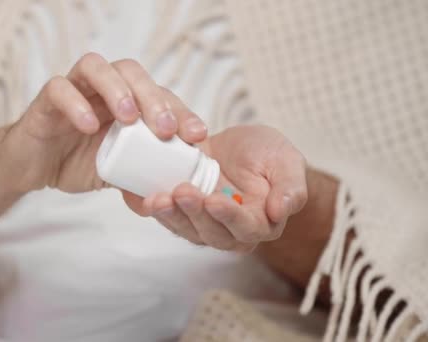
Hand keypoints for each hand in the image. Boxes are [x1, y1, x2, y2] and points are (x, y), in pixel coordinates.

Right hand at [0, 53, 208, 192]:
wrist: (32, 168)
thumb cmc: (76, 162)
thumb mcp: (117, 172)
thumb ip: (141, 175)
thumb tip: (172, 193)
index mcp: (125, 101)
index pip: (159, 94)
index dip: (181, 111)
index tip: (196, 136)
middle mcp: (102, 89)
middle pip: (131, 72)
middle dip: (153, 98)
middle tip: (166, 129)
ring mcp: (74, 89)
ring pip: (96, 67)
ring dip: (117, 89)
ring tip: (128, 118)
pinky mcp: (46, 100)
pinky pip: (59, 89)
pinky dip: (76, 104)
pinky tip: (89, 126)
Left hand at [123, 125, 307, 252]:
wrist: (240, 147)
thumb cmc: (267, 155)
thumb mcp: (286, 161)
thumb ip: (291, 187)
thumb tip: (282, 211)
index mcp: (262, 223)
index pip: (246, 227)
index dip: (229, 216)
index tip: (214, 200)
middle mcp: (232, 232)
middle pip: (212, 233)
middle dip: (195, 214)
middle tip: (182, 191)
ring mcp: (205, 225)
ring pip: (187, 230)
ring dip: (172, 216)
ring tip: (158, 198)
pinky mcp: (184, 215)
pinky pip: (170, 218)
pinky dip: (157, 210)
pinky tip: (147, 197)